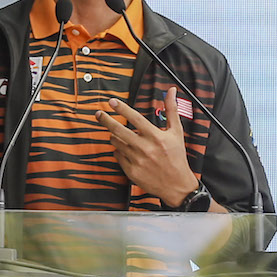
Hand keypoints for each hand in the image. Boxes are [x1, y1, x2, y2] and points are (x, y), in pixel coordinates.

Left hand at [94, 86, 198, 206]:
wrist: (176, 185)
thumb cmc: (177, 157)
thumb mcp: (176, 132)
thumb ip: (171, 109)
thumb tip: (170, 91)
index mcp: (156, 137)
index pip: (135, 118)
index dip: (122, 108)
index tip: (112, 101)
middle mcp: (145, 148)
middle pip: (118, 130)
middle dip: (106, 120)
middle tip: (99, 114)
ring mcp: (137, 160)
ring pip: (116, 142)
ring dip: (115, 136)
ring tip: (120, 135)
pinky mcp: (131, 171)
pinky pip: (117, 155)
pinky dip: (119, 150)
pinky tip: (126, 150)